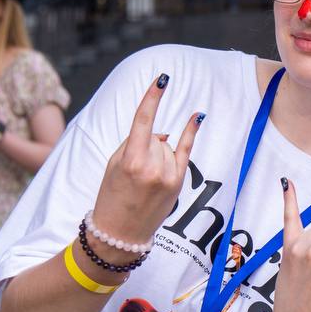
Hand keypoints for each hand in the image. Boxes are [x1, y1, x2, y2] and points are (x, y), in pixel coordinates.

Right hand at [90, 75, 203, 244]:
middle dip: (145, 147)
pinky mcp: (178, 183)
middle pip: (154, 137)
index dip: (153, 97)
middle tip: (134, 173)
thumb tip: (163, 133)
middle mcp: (151, 166)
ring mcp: (167, 175)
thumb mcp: (114, 165)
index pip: (143, 120)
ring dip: (156, 155)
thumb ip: (135, 143)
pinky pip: (186, 150)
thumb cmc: (112, 196)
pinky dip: (191, 132)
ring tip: (145, 181)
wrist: (121, 233)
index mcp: (130, 161)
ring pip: (165, 146)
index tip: (162, 78)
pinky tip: (198, 116)